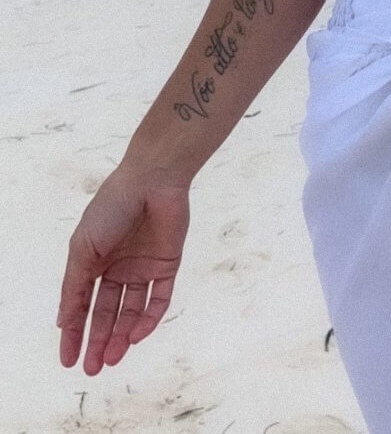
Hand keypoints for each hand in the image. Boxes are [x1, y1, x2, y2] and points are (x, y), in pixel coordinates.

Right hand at [56, 162, 190, 374]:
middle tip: (92, 369)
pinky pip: (158, 299)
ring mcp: (143, 267)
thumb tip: (63, 322)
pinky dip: (148, 319)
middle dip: (98, 341)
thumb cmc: (111, 208)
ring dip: (122, 336)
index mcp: (93, 261)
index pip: (82, 305)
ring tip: (112, 358)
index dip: (74, 333)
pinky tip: (136, 336)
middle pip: (107, 313)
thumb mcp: (83, 248)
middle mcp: (117, 267)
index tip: (68, 360)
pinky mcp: (167, 265)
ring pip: (132, 311)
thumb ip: (74, 286)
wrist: (152, 181)